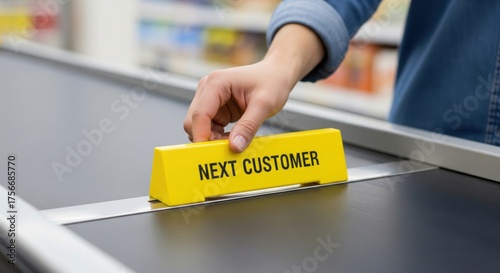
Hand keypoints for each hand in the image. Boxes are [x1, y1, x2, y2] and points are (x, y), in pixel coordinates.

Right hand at [183, 24, 324, 151]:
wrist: (276, 74)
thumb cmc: (272, 82)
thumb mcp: (264, 105)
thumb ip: (249, 126)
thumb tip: (234, 147)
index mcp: (216, 83)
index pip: (200, 114)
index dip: (202, 136)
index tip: (210, 154)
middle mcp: (208, 88)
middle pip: (194, 121)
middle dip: (207, 138)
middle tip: (229, 148)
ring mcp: (209, 98)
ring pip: (199, 126)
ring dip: (213, 138)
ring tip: (236, 141)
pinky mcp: (215, 107)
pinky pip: (209, 127)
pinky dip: (218, 136)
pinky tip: (234, 136)